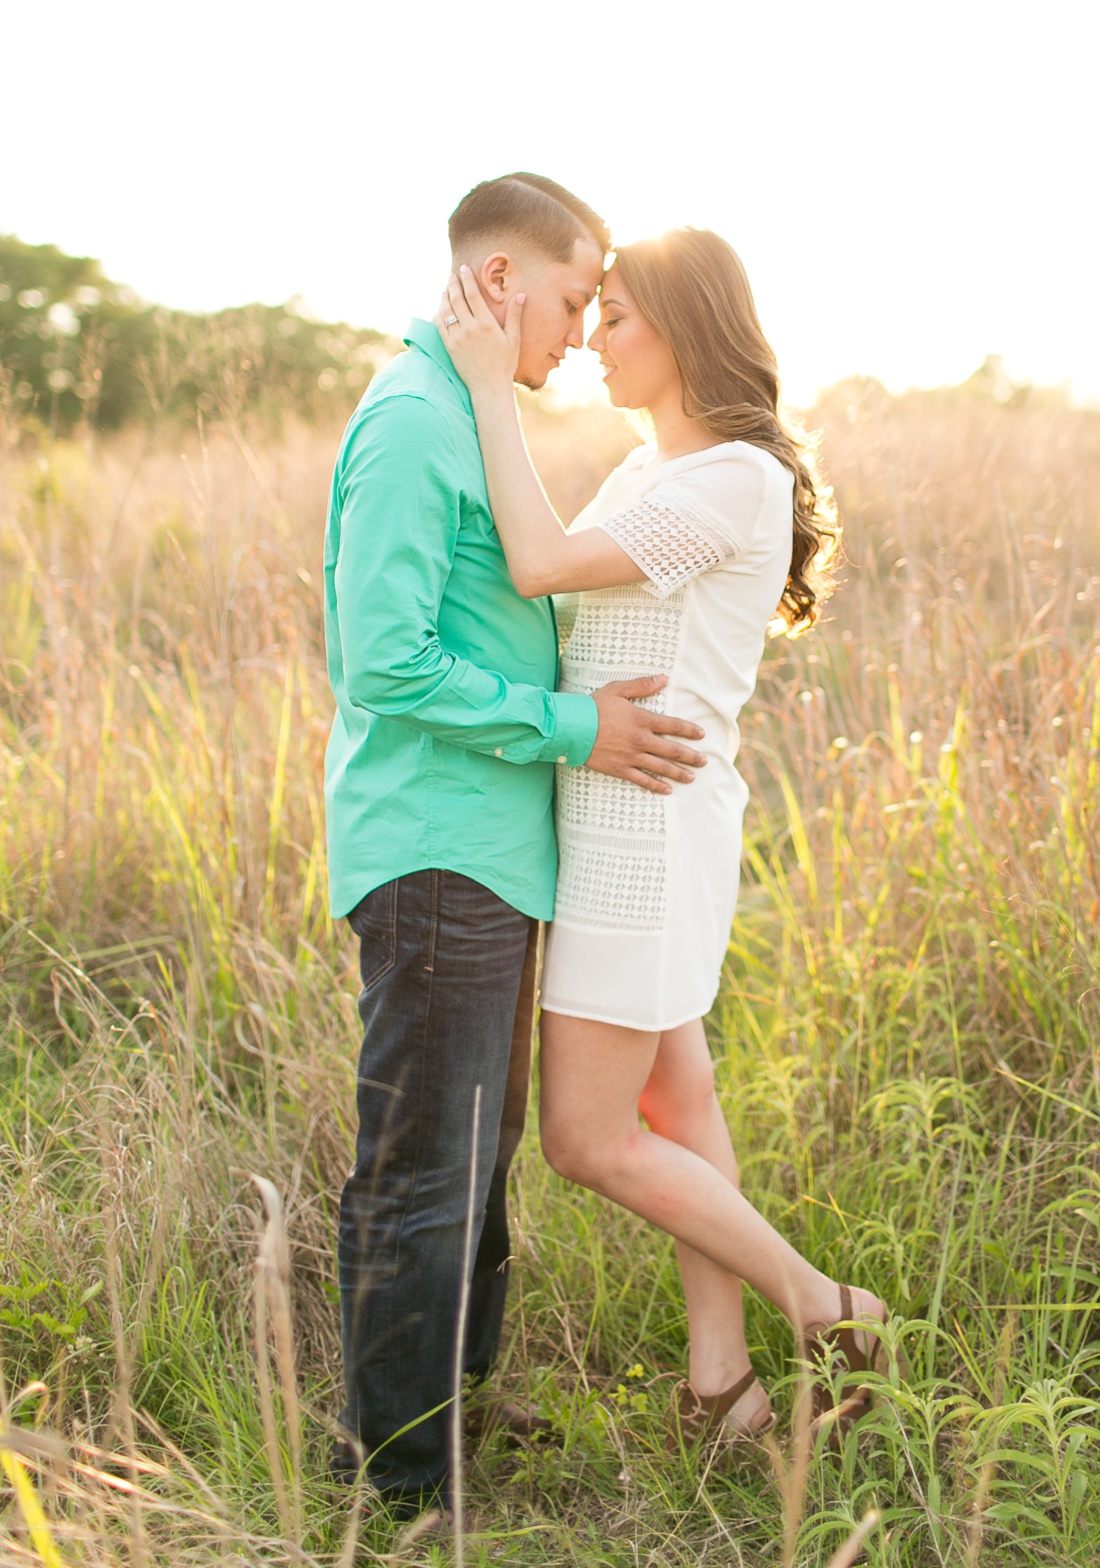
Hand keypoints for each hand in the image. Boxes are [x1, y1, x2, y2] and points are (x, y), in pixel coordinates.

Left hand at [434, 266, 523, 392]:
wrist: (489, 387)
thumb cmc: (504, 364)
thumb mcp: (513, 339)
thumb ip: (514, 316)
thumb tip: (521, 295)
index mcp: (486, 324)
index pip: (473, 295)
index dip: (467, 280)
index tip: (463, 269)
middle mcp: (469, 329)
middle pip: (456, 299)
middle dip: (453, 284)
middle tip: (452, 275)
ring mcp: (457, 338)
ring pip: (446, 310)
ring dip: (444, 297)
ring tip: (445, 289)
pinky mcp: (449, 347)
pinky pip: (440, 325)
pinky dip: (438, 314)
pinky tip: (440, 309)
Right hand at [587, 677, 706, 793]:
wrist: (571, 728)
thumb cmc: (593, 707)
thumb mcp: (618, 690)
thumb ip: (642, 685)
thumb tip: (663, 678)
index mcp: (642, 720)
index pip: (674, 726)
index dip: (690, 730)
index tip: (701, 735)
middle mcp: (641, 740)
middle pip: (673, 750)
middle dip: (691, 756)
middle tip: (704, 761)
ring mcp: (632, 756)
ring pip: (662, 767)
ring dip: (679, 773)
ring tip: (692, 777)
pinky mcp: (621, 769)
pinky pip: (642, 780)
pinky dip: (656, 786)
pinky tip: (667, 790)